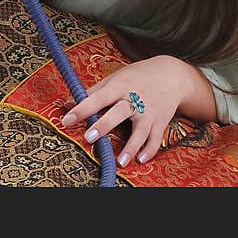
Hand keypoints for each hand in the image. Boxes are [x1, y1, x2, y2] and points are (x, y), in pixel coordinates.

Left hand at [59, 55, 191, 166]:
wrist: (170, 75)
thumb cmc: (136, 77)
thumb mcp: (114, 79)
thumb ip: (92, 92)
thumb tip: (67, 103)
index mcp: (119, 86)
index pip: (98, 97)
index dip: (82, 108)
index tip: (67, 119)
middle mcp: (135, 99)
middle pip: (119, 112)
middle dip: (104, 125)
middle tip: (88, 137)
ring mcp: (149, 112)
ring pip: (140, 131)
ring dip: (130, 147)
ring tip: (120, 162)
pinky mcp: (160, 122)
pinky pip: (156, 139)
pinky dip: (149, 150)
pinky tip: (140, 160)